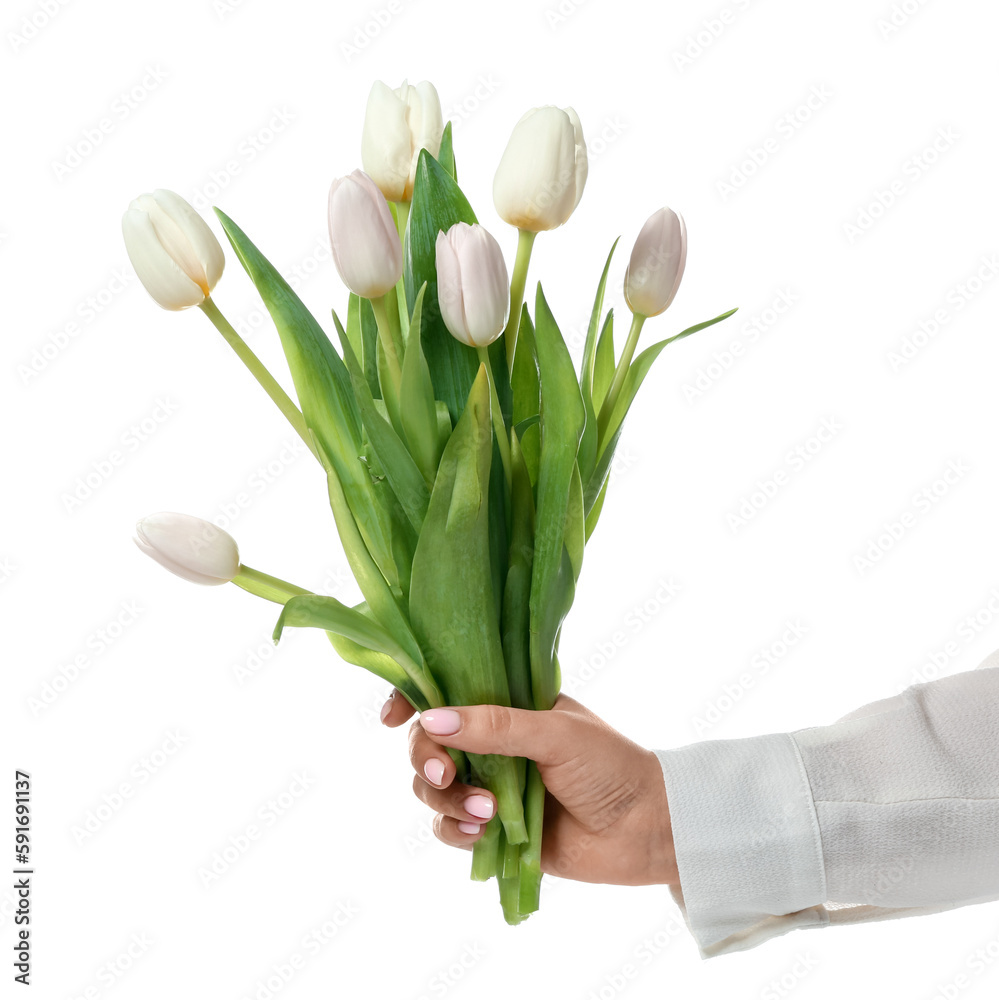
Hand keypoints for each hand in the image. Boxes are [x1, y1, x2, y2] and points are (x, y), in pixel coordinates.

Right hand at [380, 691, 677, 886]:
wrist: (646, 829)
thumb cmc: (610, 765)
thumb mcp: (555, 732)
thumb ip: (494, 726)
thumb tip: (431, 718)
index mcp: (507, 704)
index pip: (446, 691)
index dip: (411, 700)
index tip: (391, 719)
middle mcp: (492, 742)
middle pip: (427, 742)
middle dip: (426, 758)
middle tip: (446, 775)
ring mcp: (490, 785)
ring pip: (431, 788)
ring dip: (447, 799)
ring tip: (487, 813)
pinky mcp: (492, 829)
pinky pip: (448, 827)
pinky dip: (455, 830)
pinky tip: (483, 833)